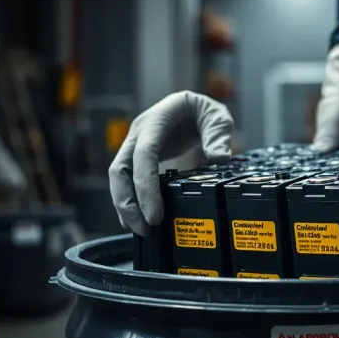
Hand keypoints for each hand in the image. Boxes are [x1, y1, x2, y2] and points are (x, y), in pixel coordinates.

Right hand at [109, 91, 232, 235]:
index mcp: (156, 121)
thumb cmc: (202, 110)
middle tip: (145, 229)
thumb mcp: (217, 116)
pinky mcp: (138, 159)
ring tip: (142, 230)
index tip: (154, 214)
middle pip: (119, 170)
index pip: (143, 154)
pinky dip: (130, 201)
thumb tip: (219, 158)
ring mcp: (135, 146)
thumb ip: (218, 135)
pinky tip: (138, 220)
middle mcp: (139, 134)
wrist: (191, 106)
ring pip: (119, 178)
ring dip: (126, 205)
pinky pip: (127, 181)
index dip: (145, 186)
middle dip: (127, 202)